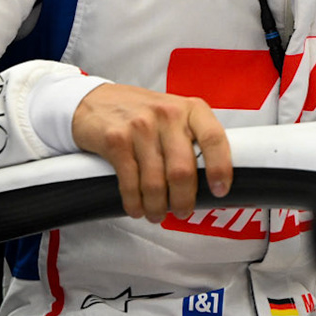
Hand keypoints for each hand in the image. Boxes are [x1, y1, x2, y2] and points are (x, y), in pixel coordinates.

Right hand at [71, 83, 232, 221]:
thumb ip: (192, 139)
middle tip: (181, 211)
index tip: (220, 191)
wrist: (95, 101)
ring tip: (156, 214)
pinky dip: (134, 202)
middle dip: (183, 200)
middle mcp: (167, 114)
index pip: (214, 139)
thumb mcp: (174, 115)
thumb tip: (208, 182)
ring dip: (157, 207)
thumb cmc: (142, 113)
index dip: (220, 168)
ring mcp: (140, 126)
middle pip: (182, 170)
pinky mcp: (116, 140)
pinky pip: (130, 182)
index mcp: (190, 109)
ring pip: (155, 182)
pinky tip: (137, 208)